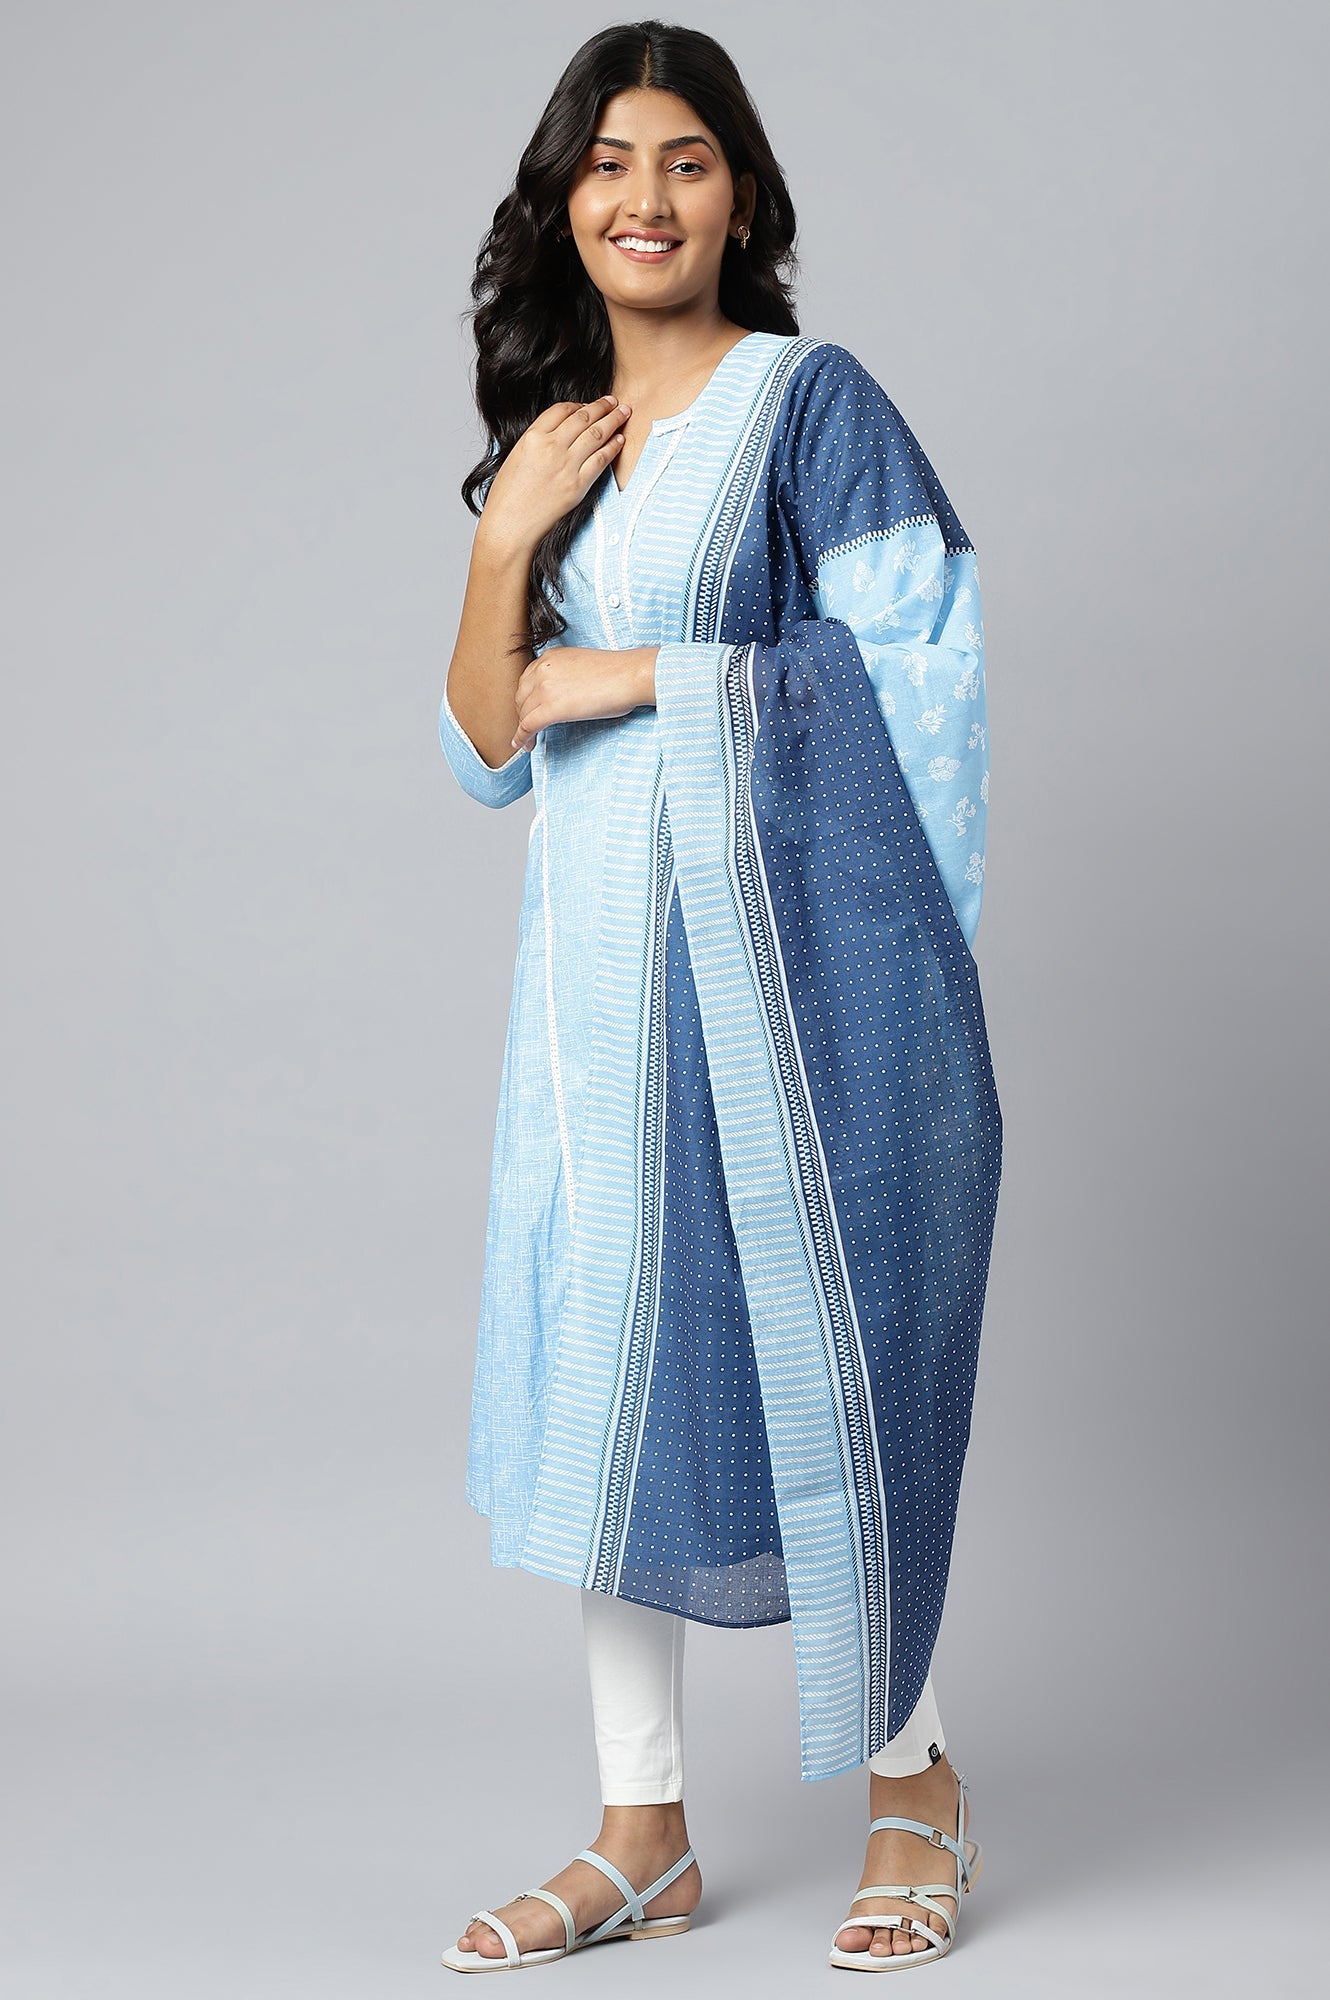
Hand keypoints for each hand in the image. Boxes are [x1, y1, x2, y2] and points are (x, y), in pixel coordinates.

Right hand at [478, 396, 632, 556]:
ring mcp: (566, 465)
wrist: (510, 524)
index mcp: (532, 437)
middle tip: (613, 401)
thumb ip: (536, 441)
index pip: (561, 410)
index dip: (578, 405)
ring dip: (613, 420)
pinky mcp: (578, 484)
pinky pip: (601, 459)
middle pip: (583, 417)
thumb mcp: (515, 457)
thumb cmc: (507, 496)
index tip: (587, 405)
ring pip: (596, 434)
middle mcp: (551, 447)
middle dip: (601, 406)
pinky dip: (613, 447)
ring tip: (624, 412)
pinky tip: (620, 439)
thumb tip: (557, 433)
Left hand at [511, 646, 657, 752]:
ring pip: (524, 712)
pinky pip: (528, 725)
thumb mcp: (581, 666)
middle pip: (522, 696)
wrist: (629, 675)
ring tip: (528, 740)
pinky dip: (522, 738)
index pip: (527, 679)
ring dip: (523, 728)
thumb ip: (565, 676)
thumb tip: (564, 696)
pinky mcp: (551, 707)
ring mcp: (545, 688)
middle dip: (523, 713)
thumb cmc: (617, 673)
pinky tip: (523, 746)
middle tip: (528, 726)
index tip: (528, 709)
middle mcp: (544, 669)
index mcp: (551, 657)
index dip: (526, 698)